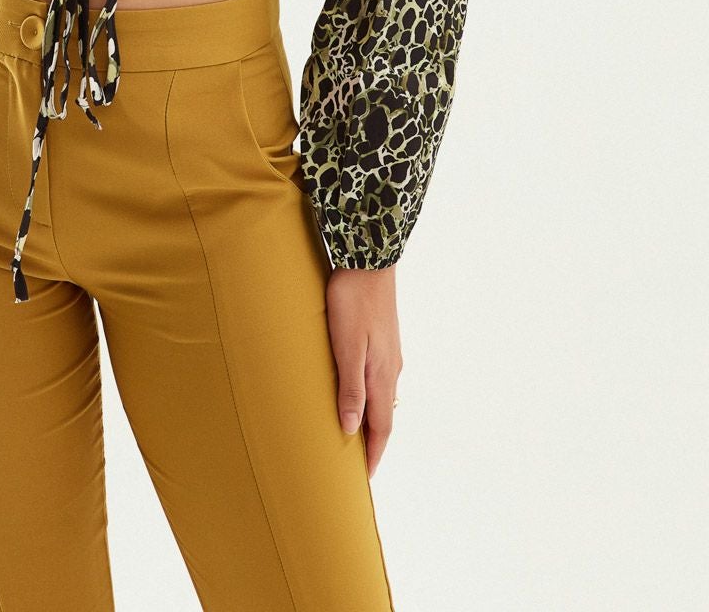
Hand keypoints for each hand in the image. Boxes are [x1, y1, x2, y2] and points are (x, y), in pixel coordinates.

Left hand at [325, 264, 402, 477]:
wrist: (369, 259)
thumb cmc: (352, 300)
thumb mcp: (346, 346)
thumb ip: (349, 388)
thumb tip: (349, 429)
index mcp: (382, 374)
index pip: (381, 427)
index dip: (372, 454)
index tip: (364, 479)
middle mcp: (391, 368)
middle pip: (385, 415)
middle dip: (373, 442)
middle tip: (359, 465)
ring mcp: (390, 352)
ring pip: (383, 396)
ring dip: (372, 419)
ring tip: (357, 434)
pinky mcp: (384, 338)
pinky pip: (380, 379)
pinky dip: (371, 397)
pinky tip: (360, 392)